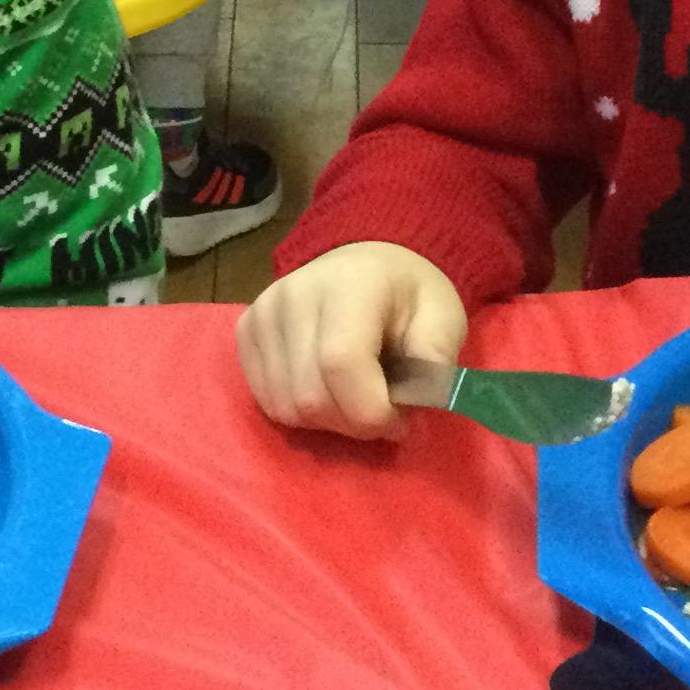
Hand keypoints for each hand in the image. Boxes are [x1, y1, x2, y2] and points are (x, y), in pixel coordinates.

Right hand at [236, 241, 467, 440]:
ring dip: (328, 422)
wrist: (364, 266)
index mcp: (350, 283)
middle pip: (310, 396)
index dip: (371, 411)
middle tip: (383, 412)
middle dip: (354, 423)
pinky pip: (267, 402)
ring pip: (286, 407)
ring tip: (354, 398)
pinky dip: (302, 414)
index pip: (341, 363)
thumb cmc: (407, 296)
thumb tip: (413, 402)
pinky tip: (326, 391)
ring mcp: (262, 313)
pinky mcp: (245, 332)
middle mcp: (294, 294)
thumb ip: (434, 357)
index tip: (401, 420)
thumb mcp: (444, 316)